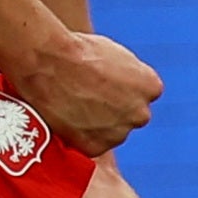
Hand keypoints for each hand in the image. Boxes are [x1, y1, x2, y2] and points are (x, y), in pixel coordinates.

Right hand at [10, 23, 162, 155]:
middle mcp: (141, 113)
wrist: (46, 62)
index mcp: (151, 86)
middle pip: (128, 115)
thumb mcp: (114, 53)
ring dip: (96, 124)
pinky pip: (89, 144)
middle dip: (112, 109)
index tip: (101, 83)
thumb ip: (126, 74)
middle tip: (84, 96)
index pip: (141, 94)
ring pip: (110, 132)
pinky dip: (78, 136)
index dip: (119, 88)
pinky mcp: (95, 147)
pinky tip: (64, 118)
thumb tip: (120, 83)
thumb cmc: (75, 50)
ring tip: (69, 106)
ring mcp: (118, 133)